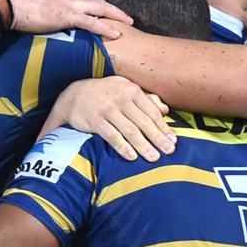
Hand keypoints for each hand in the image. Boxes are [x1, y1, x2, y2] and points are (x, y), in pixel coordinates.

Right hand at [4, 0, 131, 38]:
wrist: (9, 5)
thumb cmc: (18, 6)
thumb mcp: (37, 4)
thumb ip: (47, 8)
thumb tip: (47, 16)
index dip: (99, 6)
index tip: (108, 13)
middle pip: (98, 1)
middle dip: (114, 10)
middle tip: (127, 17)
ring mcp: (69, 4)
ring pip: (100, 8)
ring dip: (116, 16)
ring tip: (128, 23)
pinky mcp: (67, 15)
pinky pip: (91, 22)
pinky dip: (105, 28)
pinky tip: (115, 34)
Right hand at [44, 77, 173, 160]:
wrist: (73, 95)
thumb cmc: (104, 93)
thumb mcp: (125, 88)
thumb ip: (146, 98)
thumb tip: (165, 110)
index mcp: (132, 90)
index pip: (152, 111)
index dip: (163, 127)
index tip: (173, 140)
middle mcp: (121, 98)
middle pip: (144, 122)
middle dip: (158, 138)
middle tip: (169, 151)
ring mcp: (108, 109)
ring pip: (130, 130)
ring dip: (143, 145)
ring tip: (154, 157)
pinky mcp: (96, 120)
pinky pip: (112, 136)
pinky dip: (123, 147)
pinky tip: (132, 156)